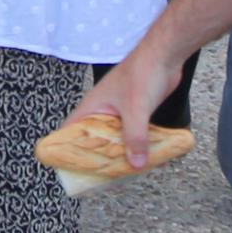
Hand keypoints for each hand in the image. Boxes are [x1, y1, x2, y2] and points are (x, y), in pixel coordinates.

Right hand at [66, 37, 180, 171]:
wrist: (165, 55)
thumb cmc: (142, 74)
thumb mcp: (136, 109)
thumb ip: (134, 137)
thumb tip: (135, 164)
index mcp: (93, 106)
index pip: (70, 129)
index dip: (66, 147)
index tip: (67, 167)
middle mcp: (103, 110)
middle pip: (94, 138)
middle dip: (97, 156)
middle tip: (100, 178)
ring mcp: (120, 110)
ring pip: (114, 137)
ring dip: (119, 152)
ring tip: (123, 173)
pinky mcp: (136, 111)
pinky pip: (131, 133)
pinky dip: (135, 145)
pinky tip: (144, 158)